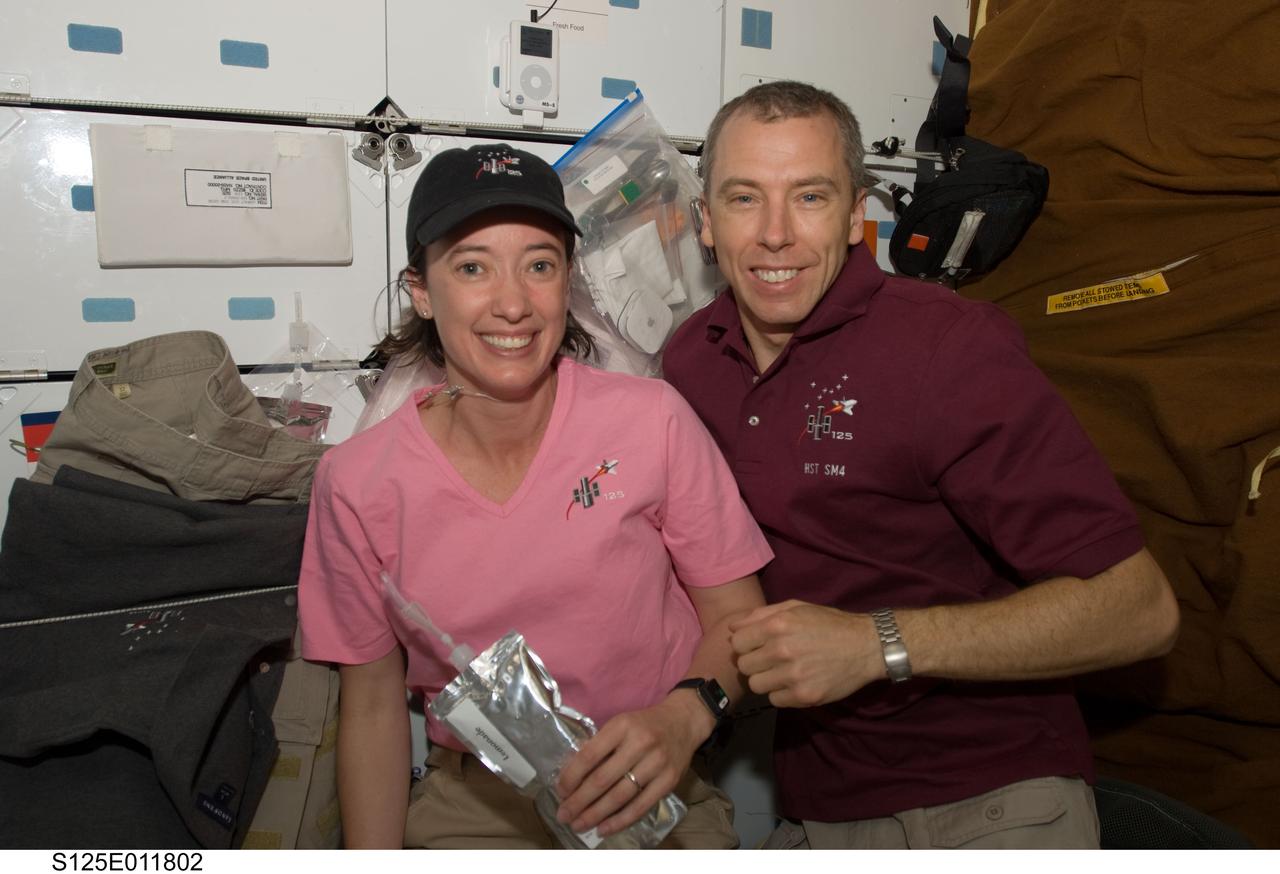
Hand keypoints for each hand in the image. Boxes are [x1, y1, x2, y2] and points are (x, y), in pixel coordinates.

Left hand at [554, 695, 705, 836]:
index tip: (560, 792)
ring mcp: (656, 764)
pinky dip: (620, 821)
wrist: (683, 722)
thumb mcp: (620, 725)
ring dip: (595, 814)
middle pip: (602, 779)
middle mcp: (640, 744)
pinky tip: (604, 828)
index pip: (590, 755)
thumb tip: (572, 777)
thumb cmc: (644, 725)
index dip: (572, 777)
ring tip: (579, 825)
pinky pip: (641, 806)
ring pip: (620, 796)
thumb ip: (599, 747)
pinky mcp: (669, 781)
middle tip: (563, 815)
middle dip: (579, 801)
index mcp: (622, 726)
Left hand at [729, 599, 882, 706]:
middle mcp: (782, 650)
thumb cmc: (829, 624)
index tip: (757, 646)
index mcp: (777, 625)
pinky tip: (795, 682)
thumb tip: (732, 627)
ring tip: (783, 672)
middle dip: (754, 662)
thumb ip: (761, 615)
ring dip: (766, 679)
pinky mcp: (804, 696)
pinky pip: (774, 700)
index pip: (737, 643)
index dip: (746, 644)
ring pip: (756, 685)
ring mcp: (793, 675)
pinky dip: (781, 693)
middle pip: (744, 666)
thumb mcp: (796, 608)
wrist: (866, 647)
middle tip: (770, 660)